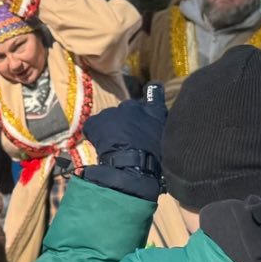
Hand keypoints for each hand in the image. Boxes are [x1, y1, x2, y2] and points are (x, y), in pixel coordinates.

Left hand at [82, 84, 166, 200]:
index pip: (154, 93)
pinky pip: (93, 126)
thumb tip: (159, 124)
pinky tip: (101, 147)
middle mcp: (133, 106)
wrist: (133, 169)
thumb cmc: (155, 159)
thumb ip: (162, 127)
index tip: (148, 99)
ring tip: (115, 146)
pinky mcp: (95, 121)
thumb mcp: (167, 142)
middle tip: (128, 139)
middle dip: (127, 121)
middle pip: (128, 110)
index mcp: (154, 111)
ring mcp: (112, 112)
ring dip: (111, 128)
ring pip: (110, 118)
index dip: (150, 98)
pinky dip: (95, 134)